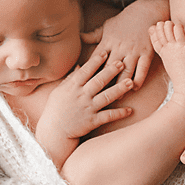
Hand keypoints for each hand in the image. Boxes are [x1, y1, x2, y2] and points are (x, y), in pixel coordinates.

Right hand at [36, 51, 133, 165]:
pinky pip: (108, 116)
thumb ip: (71, 78)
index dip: (95, 61)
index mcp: (72, 87)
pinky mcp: (92, 121)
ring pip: (106, 97)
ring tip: (131, 82)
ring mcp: (88, 109)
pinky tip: (130, 110)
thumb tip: (80, 66)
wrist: (54, 132)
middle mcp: (81, 96)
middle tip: (122, 63)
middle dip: (111, 71)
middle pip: (98, 81)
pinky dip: (119, 113)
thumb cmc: (55, 110)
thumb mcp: (60, 91)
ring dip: (119, 89)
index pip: (86, 71)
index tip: (105, 52)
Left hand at [81, 0, 167, 88]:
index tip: (84, 84)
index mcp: (108, 42)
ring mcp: (134, 51)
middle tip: (98, 97)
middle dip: (104, 84)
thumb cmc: (124, 20)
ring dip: (121, 86)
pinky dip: (138, 80)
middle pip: (109, 69)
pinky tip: (134, 87)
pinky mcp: (146, 53)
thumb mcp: (107, 26)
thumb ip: (93, 35)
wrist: (145, 11)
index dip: (90, 72)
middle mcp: (120, 48)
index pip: (96, 60)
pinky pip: (142, 70)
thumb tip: (79, 37)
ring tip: (117, 96)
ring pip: (126, 72)